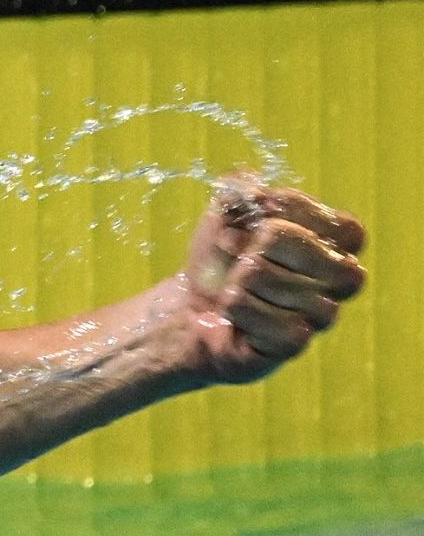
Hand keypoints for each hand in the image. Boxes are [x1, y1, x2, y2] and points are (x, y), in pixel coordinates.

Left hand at [168, 175, 366, 386]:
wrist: (188, 305)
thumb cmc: (219, 257)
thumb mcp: (225, 213)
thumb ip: (241, 191)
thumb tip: (253, 190)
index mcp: (334, 246)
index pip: (348, 232)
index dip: (302, 213)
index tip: (260, 204)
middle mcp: (337, 284)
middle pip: (329, 263)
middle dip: (271, 245)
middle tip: (235, 245)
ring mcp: (319, 317)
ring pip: (293, 292)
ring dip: (244, 279)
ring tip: (230, 281)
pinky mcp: (293, 345)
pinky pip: (279, 327)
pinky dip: (240, 310)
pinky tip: (229, 309)